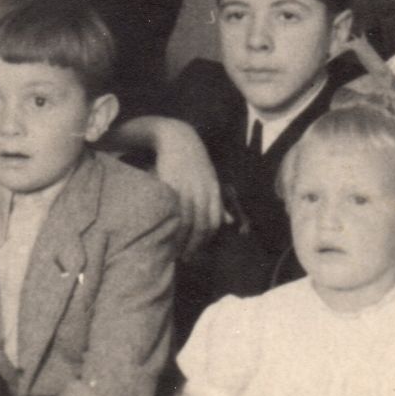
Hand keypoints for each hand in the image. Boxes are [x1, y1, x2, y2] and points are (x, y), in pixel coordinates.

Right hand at [148, 119, 224, 255]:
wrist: (177, 138)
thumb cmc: (193, 163)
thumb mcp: (211, 181)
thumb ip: (219, 203)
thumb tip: (230, 223)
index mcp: (213, 191)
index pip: (213, 223)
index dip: (205, 241)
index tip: (196, 253)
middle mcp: (202, 191)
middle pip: (200, 225)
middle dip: (193, 245)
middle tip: (184, 258)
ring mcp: (187, 187)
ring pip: (186, 220)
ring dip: (180, 238)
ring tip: (173, 250)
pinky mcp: (171, 183)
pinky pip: (172, 208)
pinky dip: (169, 223)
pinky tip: (164, 232)